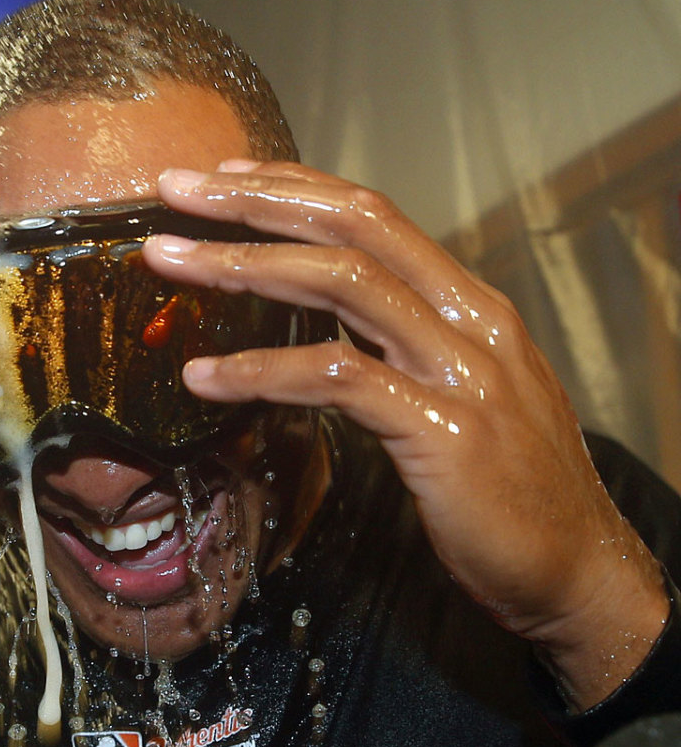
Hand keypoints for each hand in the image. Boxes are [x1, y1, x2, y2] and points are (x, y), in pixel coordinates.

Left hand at [143, 160, 667, 708]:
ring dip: (241, 265)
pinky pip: (335, 379)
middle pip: (351, 228)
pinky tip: (206, 378)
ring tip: (168, 260)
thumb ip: (407, 343)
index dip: (294, 187)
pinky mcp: (442, 431)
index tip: (226, 176)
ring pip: (340, 285)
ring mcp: (460, 371)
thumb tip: (334, 317)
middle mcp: (469, 320)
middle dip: (254, 201)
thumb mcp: (460, 390)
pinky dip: (260, 371)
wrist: (579, 570)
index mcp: (469, 303)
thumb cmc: (507, 486)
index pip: (372, 216)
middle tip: (175, 187)